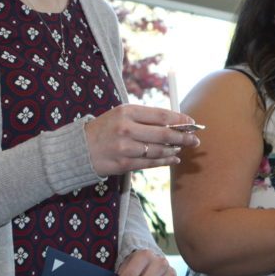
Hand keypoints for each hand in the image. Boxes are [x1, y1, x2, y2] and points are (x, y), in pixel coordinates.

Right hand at [85, 104, 200, 175]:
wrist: (79, 148)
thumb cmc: (106, 128)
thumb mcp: (122, 115)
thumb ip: (147, 117)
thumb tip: (177, 121)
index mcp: (127, 111)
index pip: (162, 114)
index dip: (181, 119)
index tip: (193, 122)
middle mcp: (126, 128)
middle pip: (164, 133)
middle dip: (184, 137)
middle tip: (195, 139)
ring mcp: (125, 148)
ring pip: (159, 150)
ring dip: (175, 150)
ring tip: (182, 148)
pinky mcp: (124, 164)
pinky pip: (151, 163)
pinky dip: (166, 161)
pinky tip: (174, 159)